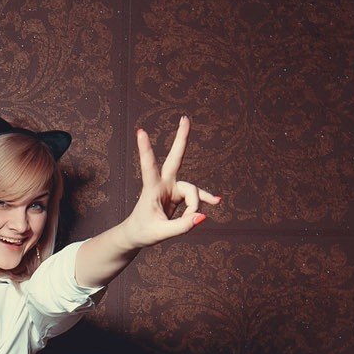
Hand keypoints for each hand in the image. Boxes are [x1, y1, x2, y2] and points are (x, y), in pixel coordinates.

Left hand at [124, 118, 220, 248]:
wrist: (137, 235)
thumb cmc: (143, 231)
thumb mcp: (161, 233)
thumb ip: (182, 226)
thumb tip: (203, 216)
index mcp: (151, 189)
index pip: (148, 166)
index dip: (145, 150)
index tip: (140, 132)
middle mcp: (162, 184)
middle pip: (175, 158)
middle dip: (181, 139)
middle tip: (185, 118)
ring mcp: (171, 188)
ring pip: (192, 191)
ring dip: (195, 205)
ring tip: (194, 219)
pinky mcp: (178, 195)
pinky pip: (195, 197)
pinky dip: (204, 200)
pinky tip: (216, 201)